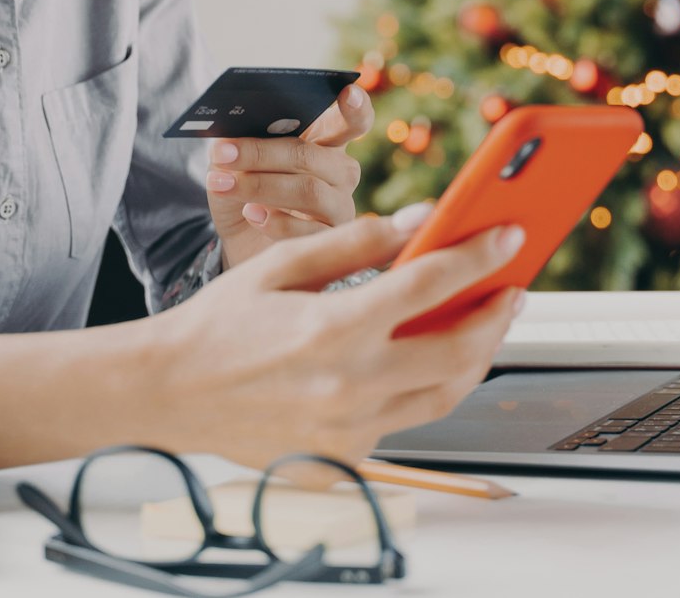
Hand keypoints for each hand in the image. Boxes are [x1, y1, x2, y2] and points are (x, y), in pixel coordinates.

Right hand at [150, 204, 527, 469]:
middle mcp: (348, 385)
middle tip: (512, 287)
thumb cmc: (219, 327)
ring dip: (475, 357)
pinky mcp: (343, 458)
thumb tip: (419, 220)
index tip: (509, 236)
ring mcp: (349, 430)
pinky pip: (405, 422)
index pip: (432, 284)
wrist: (167, 394)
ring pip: (444, 395)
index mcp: (333, 328)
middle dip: (498, 314)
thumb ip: (357, 242)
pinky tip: (426, 361)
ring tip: (483, 323)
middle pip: (459, 350)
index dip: (480, 255)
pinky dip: (424, 389)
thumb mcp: (283, 265)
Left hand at [206, 83, 371, 268]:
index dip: (355, 107)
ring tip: (222, 184)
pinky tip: (251, 214)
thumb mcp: (234, 158)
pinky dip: (274, 221)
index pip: (354, 119)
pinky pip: (308, 231)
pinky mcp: (329, 241)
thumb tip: (227, 133)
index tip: (346, 93)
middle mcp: (340, 171)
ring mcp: (340, 207)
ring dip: (259, 186)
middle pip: (312, 155)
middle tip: (221, 152)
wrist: (239, 237)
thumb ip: (237, 139)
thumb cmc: (243, 187)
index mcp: (326, 139)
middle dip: (262, 152)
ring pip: (309, 191)